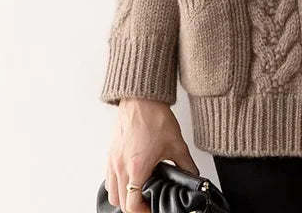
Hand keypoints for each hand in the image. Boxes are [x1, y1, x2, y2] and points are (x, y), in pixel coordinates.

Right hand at [104, 98, 198, 212]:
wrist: (142, 98)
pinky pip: (108, 178)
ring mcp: (113, 160)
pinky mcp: (111, 153)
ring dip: (123, 198)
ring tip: (139, 194)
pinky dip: (117, 184)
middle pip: (120, 203)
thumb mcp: (176, 143)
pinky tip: (130, 178)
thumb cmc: (154, 117)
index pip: (132, 205)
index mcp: (136, 168)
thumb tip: (192, 175)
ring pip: (111, 192)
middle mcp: (121, 167)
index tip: (152, 210)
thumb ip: (185, 164)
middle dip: (134, 208)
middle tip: (147, 204)